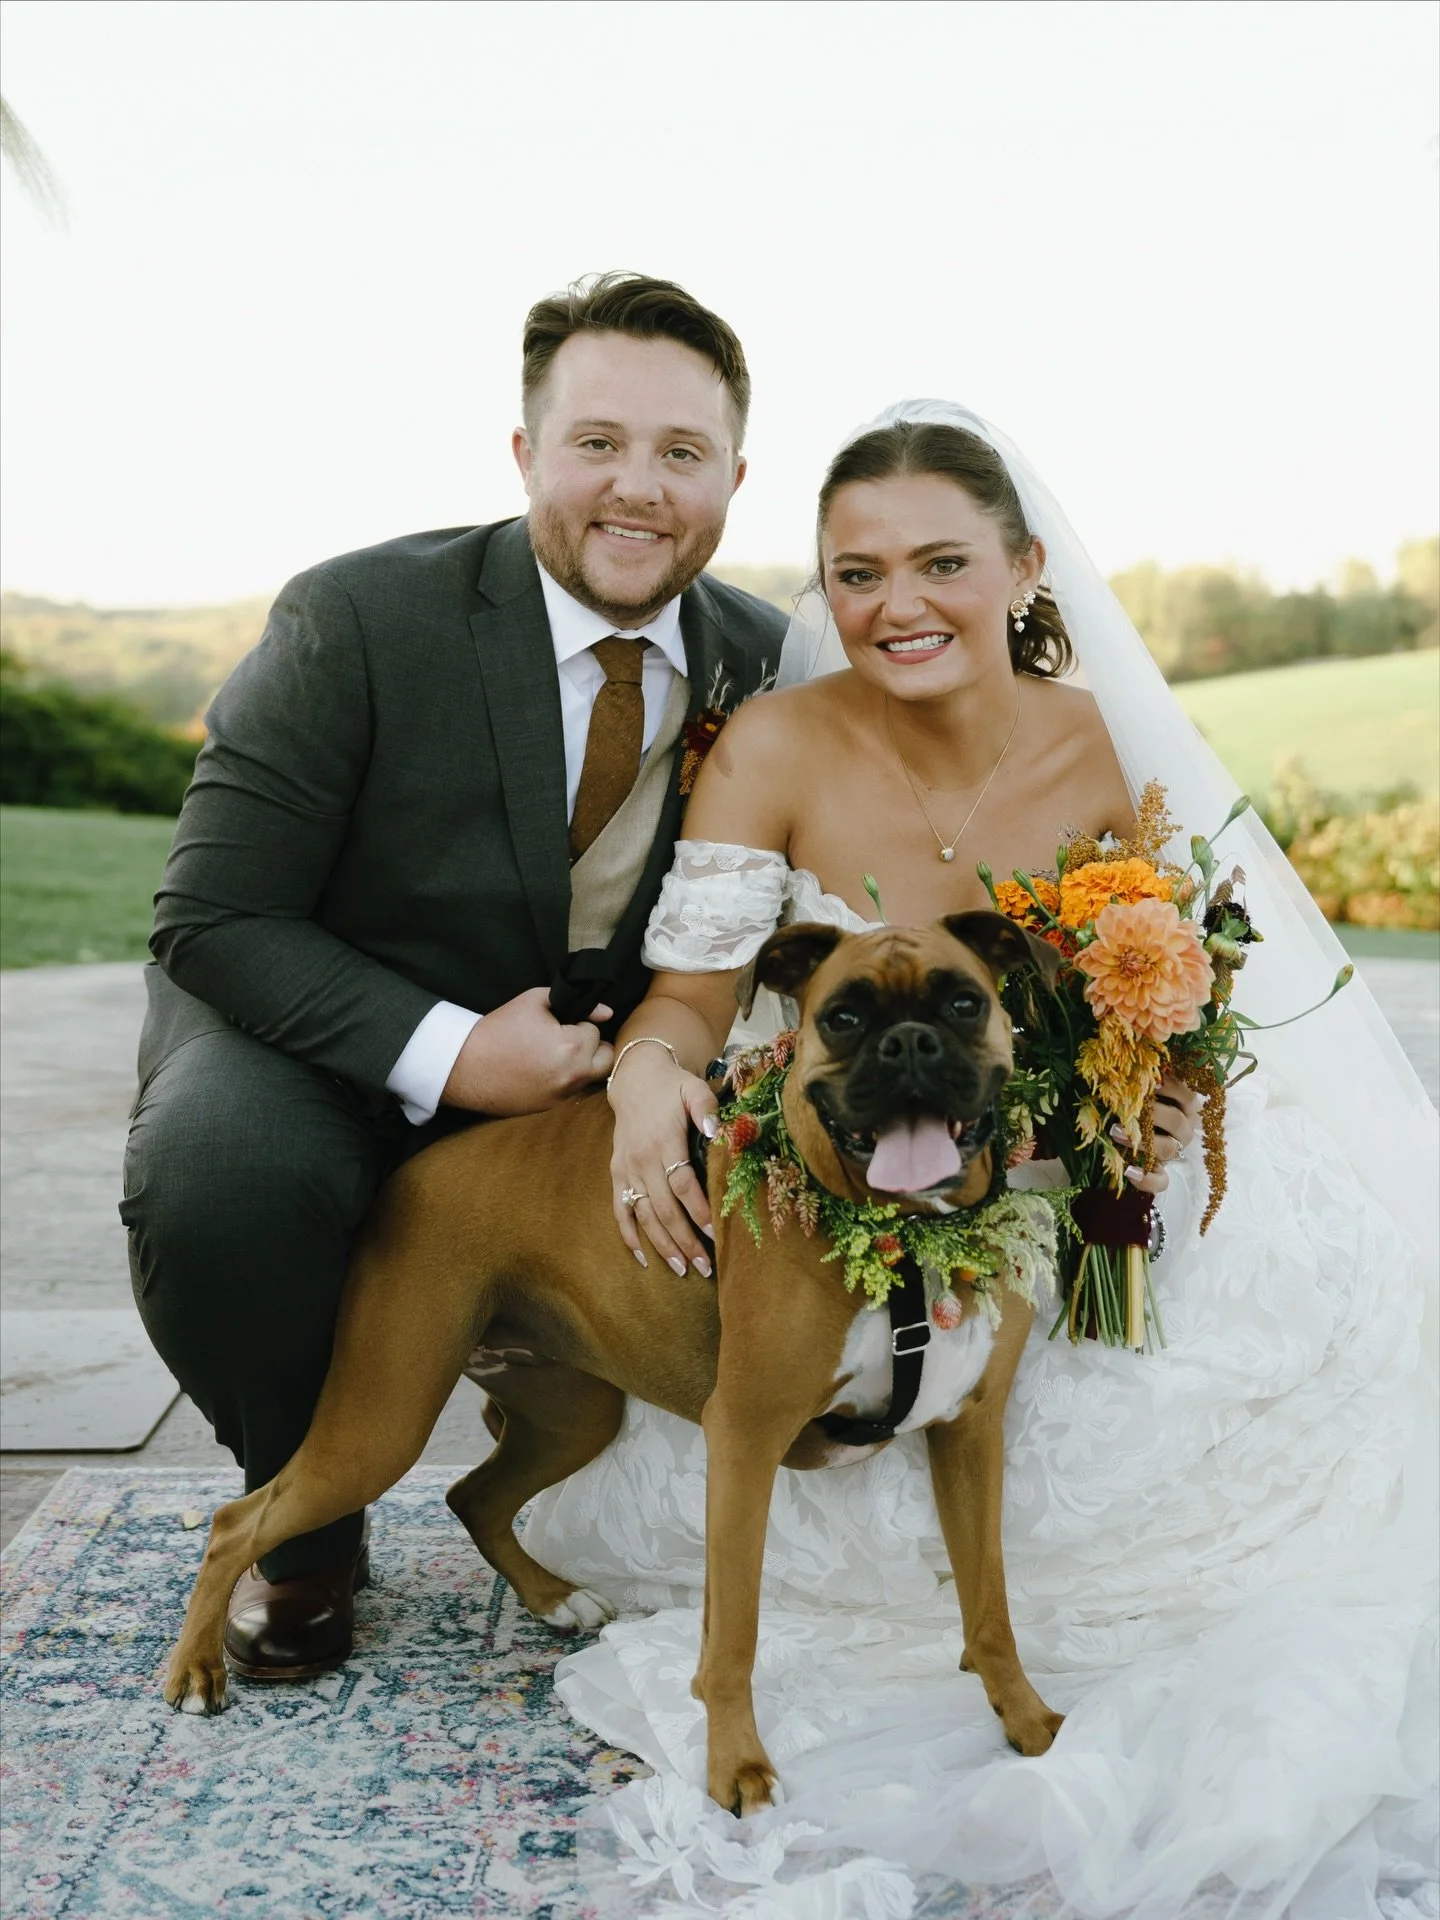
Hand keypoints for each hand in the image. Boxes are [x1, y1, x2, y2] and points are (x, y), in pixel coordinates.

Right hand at [442, 987, 613, 1114]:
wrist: (464, 1065)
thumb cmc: (498, 1029)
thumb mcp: (534, 1001)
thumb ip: (575, 1001)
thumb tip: (606, 1014)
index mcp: (571, 1047)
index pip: (595, 1031)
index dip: (579, 1023)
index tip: (560, 1023)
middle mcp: (572, 1075)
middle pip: (606, 1058)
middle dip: (593, 1046)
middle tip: (569, 1038)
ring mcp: (562, 1095)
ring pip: (591, 1077)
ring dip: (582, 1064)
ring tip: (557, 1053)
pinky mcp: (549, 1108)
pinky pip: (571, 1091)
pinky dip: (564, 1080)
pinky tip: (543, 1069)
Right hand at [608, 1050, 718, 1277]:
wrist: (635, 1080)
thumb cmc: (673, 1088)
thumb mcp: (694, 1088)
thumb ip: (707, 1108)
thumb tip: (717, 1132)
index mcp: (664, 1140)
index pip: (682, 1184)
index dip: (698, 1210)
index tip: (716, 1234)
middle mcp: (642, 1159)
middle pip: (664, 1208)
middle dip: (685, 1240)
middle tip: (705, 1266)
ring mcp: (626, 1169)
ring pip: (643, 1215)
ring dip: (662, 1245)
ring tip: (682, 1269)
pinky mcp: (616, 1174)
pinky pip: (620, 1209)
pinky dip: (629, 1235)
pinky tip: (643, 1259)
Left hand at [1113, 1073, 1201, 1195]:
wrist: (1131, 1134)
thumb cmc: (1139, 1102)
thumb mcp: (1144, 1090)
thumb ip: (1145, 1081)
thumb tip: (1131, 1064)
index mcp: (1184, 1107)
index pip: (1187, 1096)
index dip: (1172, 1088)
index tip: (1152, 1082)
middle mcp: (1183, 1129)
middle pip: (1179, 1122)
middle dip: (1154, 1115)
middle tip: (1128, 1110)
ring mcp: (1174, 1151)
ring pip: (1169, 1149)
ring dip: (1144, 1142)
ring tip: (1115, 1133)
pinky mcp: (1162, 1173)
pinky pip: (1161, 1181)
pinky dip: (1146, 1179)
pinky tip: (1129, 1171)